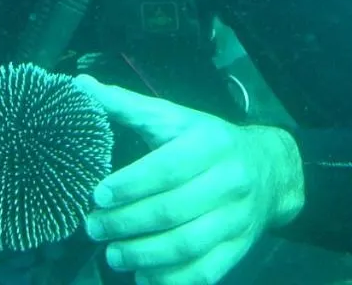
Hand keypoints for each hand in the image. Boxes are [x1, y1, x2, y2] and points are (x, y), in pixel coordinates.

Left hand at [76, 76, 304, 284]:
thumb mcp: (175, 118)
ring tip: (112, 254)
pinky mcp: (238, 249)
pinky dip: (169, 279)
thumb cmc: (208, 140)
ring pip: (185, 245)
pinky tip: (142, 276)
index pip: (168, 167)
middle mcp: (229, 180)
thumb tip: (81, 86)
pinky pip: (202, 273)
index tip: (98, 195)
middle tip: (94, 227)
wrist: (269, 169)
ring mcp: (236, 219)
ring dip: (141, 255)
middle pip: (172, 210)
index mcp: (211, 143)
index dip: (130, 184)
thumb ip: (128, 106)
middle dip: (125, 223)